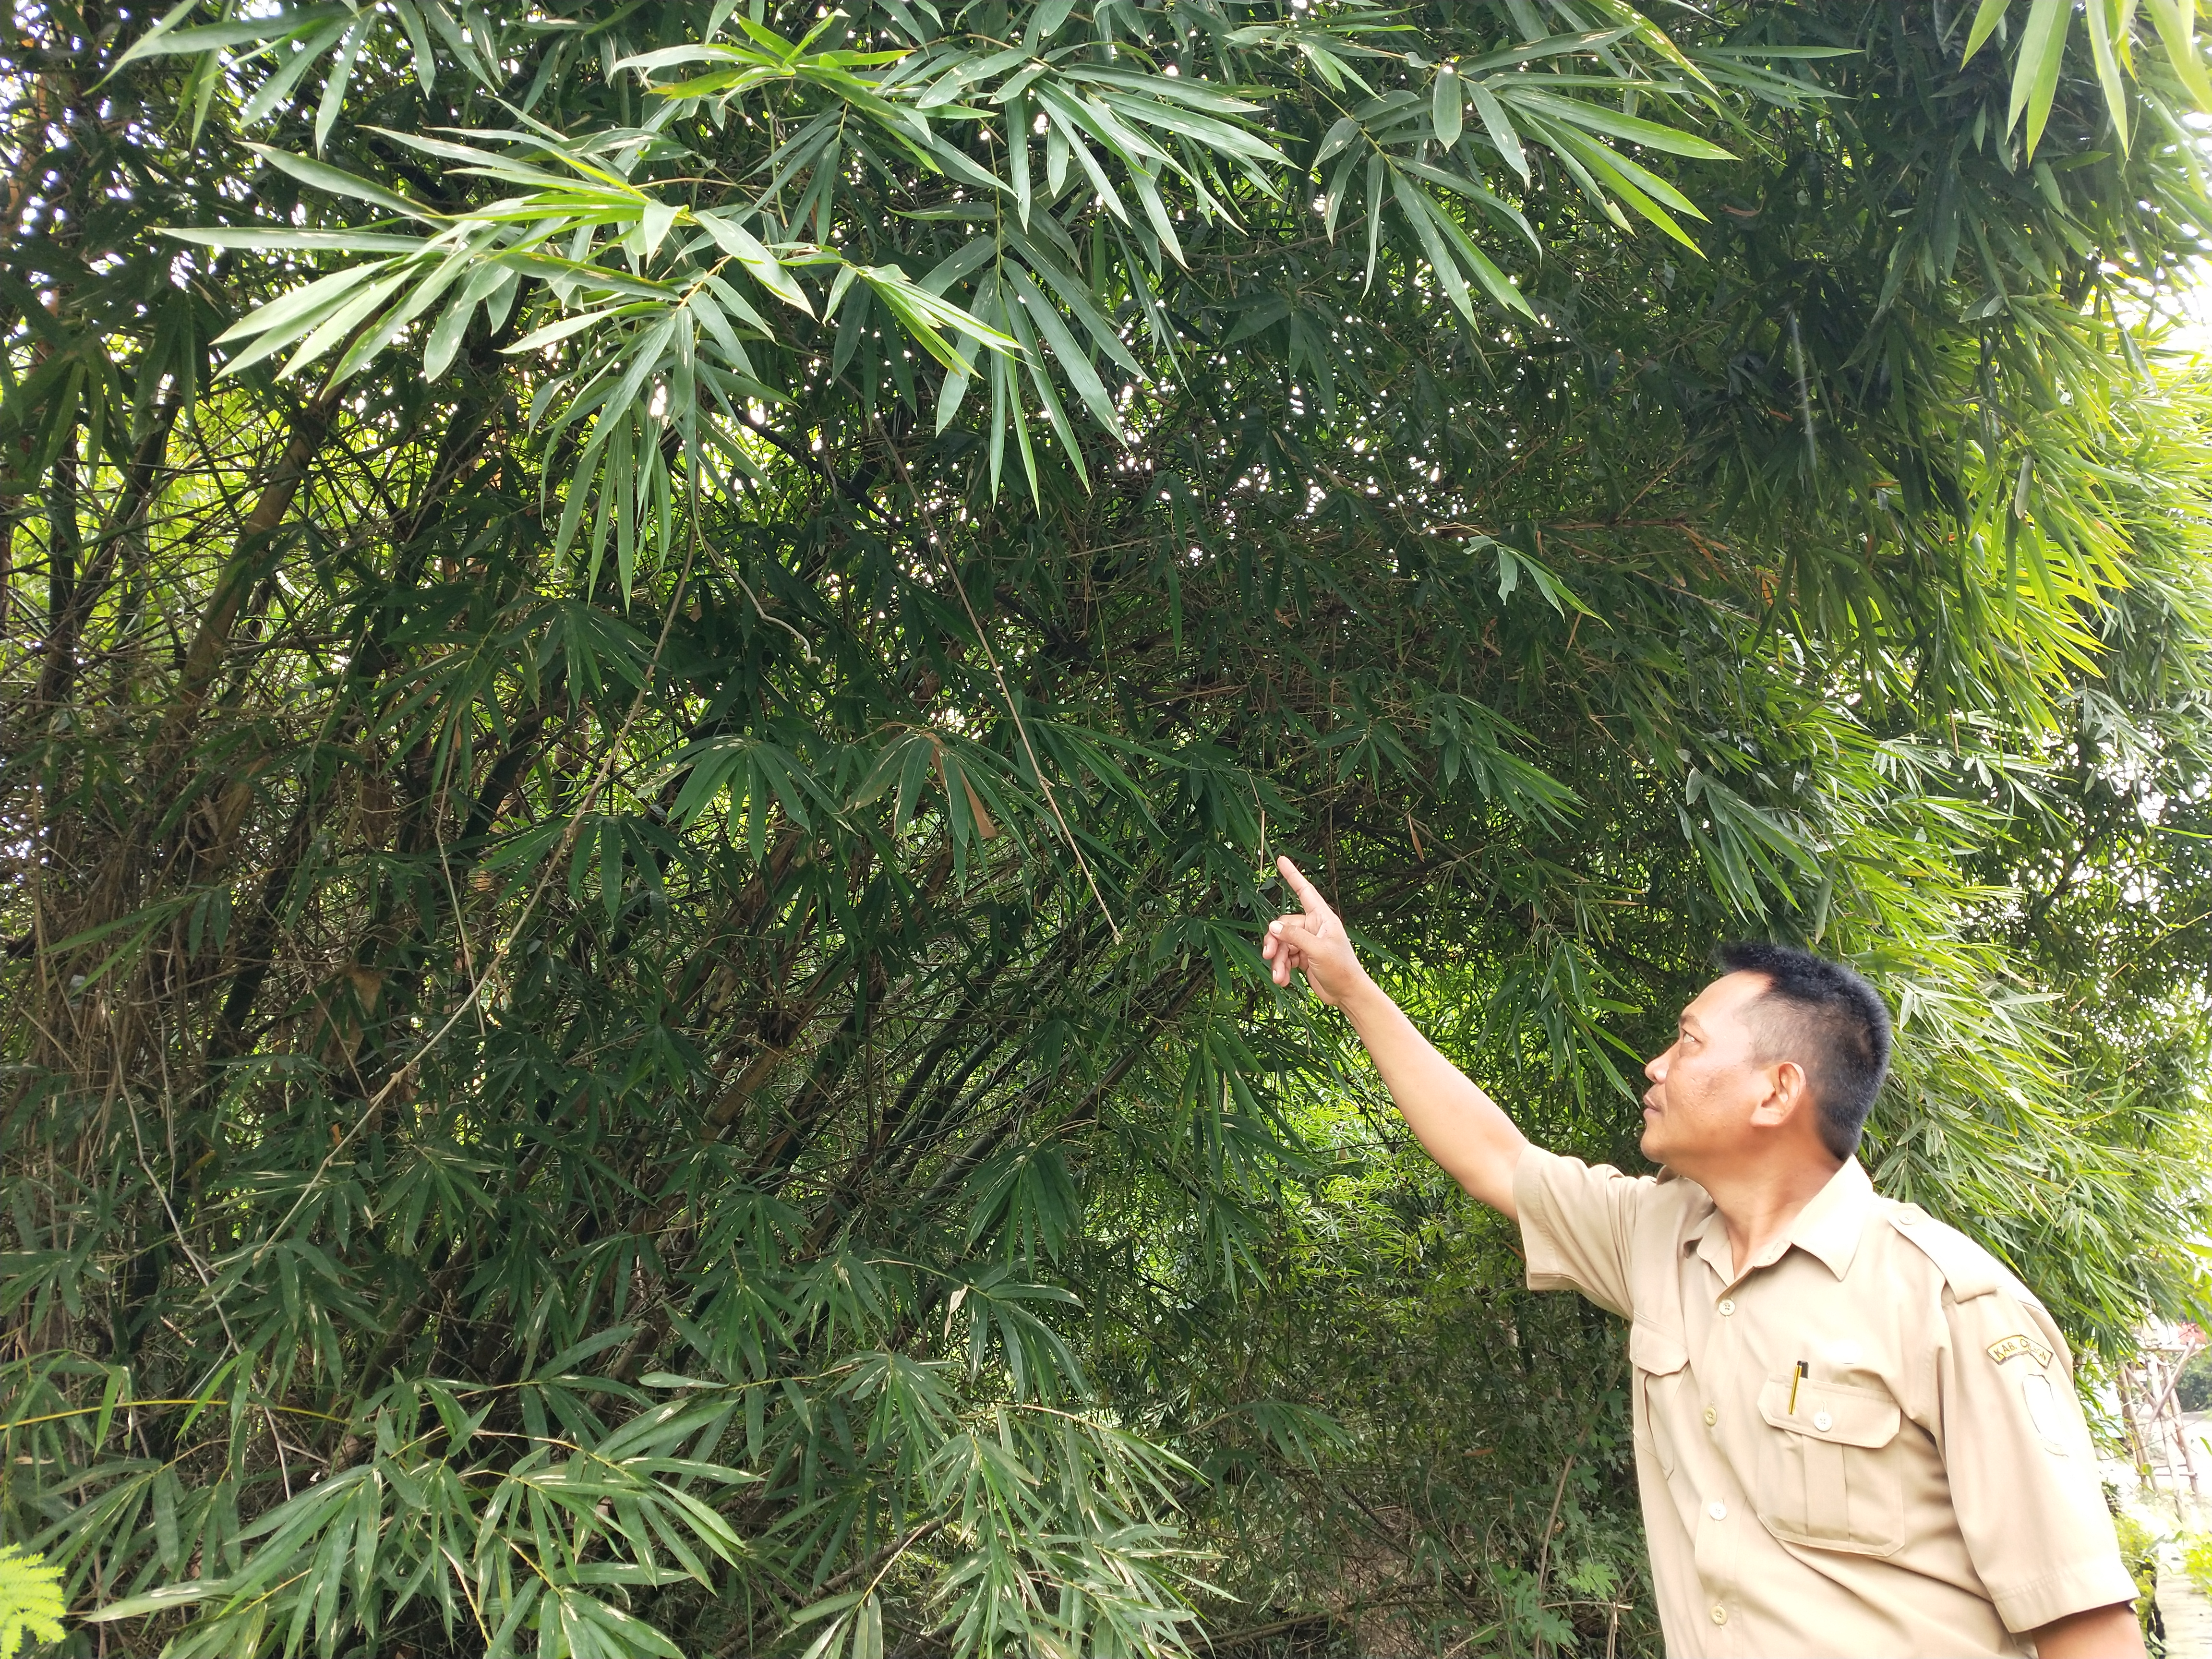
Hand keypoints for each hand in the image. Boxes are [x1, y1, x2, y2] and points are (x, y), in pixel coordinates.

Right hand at [1261, 855, 1366, 1006]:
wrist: (1347, 993)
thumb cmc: (1341, 969)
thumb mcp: (1317, 951)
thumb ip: (1295, 937)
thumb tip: (1273, 927)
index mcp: (1322, 918)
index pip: (1304, 891)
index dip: (1292, 876)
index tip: (1281, 860)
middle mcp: (1313, 927)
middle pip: (1284, 925)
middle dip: (1275, 943)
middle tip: (1268, 956)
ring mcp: (1307, 943)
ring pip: (1282, 944)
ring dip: (1277, 961)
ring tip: (1278, 977)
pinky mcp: (1303, 957)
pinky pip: (1285, 957)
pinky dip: (1281, 968)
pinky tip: (1283, 980)